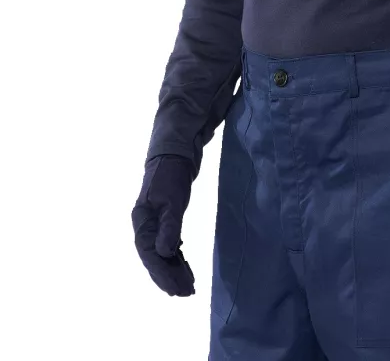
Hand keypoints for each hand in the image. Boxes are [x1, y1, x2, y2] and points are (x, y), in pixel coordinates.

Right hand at [131, 154, 195, 295]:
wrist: (174, 154)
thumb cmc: (171, 175)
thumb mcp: (172, 200)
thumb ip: (169, 227)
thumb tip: (164, 254)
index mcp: (142, 222)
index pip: (150, 255)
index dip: (162, 274)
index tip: (175, 289)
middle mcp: (145, 226)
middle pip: (155, 258)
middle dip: (169, 277)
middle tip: (185, 293)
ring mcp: (154, 224)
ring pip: (162, 254)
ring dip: (174, 270)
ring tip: (188, 287)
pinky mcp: (165, 220)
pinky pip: (169, 245)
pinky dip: (177, 258)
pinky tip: (184, 268)